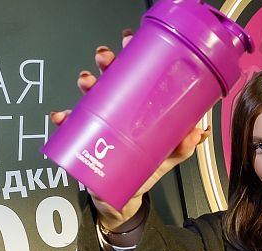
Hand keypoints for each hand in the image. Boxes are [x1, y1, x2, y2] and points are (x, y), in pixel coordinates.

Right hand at [49, 30, 210, 229]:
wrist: (124, 198)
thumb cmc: (146, 171)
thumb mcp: (167, 159)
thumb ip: (182, 147)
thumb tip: (198, 133)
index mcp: (140, 108)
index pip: (137, 75)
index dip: (133, 55)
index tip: (130, 41)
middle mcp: (119, 110)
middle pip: (112, 78)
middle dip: (107, 63)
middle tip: (107, 59)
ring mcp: (101, 122)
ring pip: (91, 95)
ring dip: (87, 83)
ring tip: (87, 82)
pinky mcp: (86, 139)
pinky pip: (72, 125)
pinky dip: (65, 118)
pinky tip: (62, 116)